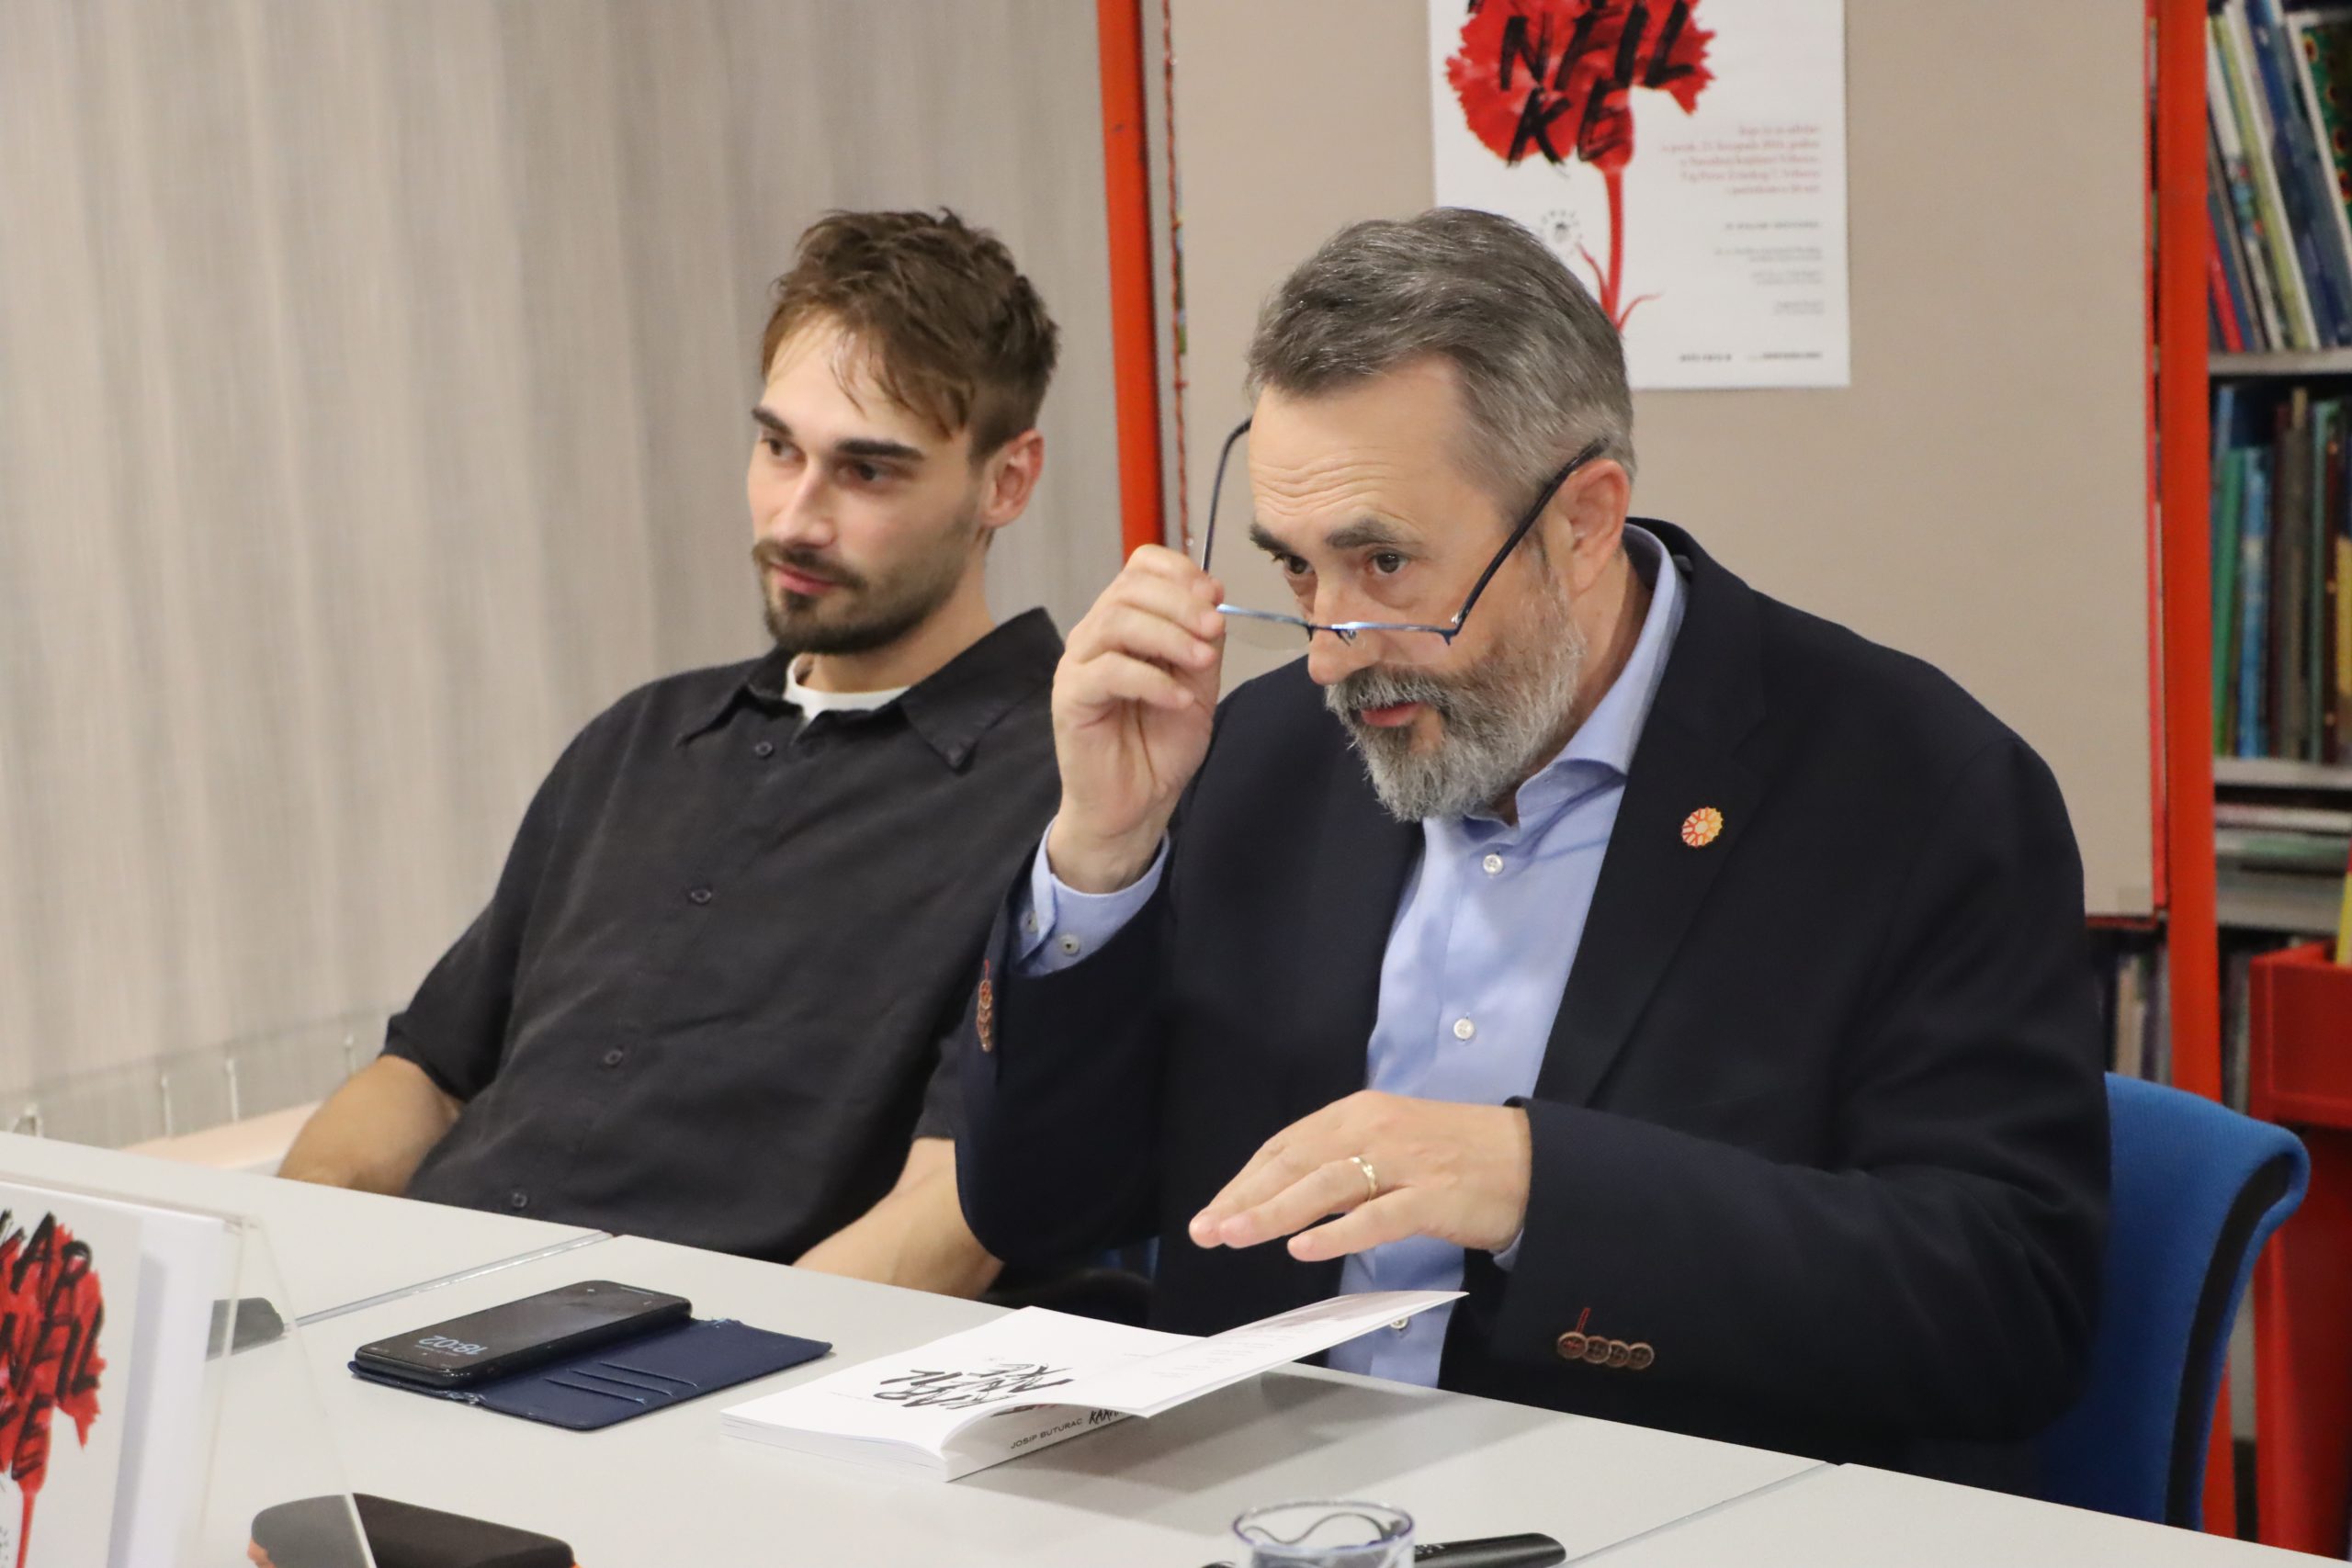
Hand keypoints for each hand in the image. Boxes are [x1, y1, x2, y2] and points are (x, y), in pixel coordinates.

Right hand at [1047, 545, 1224, 891]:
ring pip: (1115, 622)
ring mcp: (1078, 664)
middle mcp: (1096, 635)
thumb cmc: (1159, 746)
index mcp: (1126, 623)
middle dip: (1180, 603)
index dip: (1179, 572)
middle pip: (1128, 588)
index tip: (1216, 596)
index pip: (1140, 567)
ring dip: (1168, 636)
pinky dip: (1151, 680)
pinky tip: (1179, 699)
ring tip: (1202, 662)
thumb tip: (1212, 603)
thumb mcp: (1197, 686)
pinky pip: (1107, 672)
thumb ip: (1201, 644)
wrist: (1136, 805)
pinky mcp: (1070, 698)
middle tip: (1214, 630)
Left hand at [1187, 1093, 1532, 1261]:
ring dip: (1275, 1212)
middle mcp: (1374, 1129)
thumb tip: (1283, 1192)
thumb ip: (1340, 1161)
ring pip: (1325, 1185)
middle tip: (1207, 1230)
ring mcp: (1404, 1162)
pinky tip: (1304, 1249)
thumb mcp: (1388, 1141)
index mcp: (1357, 1113)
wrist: (1531, 1160)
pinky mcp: (1433, 1196)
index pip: (1286, 1146)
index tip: (1213, 1210)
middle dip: (1245, 1197)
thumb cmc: (1454, 1156)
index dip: (1245, 1180)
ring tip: (1236, 1235)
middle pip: (1295, 1163)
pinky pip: (1376, 1216)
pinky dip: (1337, 1233)